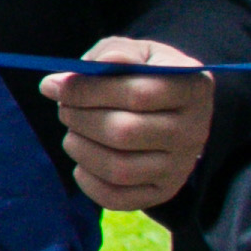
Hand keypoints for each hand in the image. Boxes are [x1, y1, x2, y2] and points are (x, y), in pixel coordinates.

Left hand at [43, 34, 211, 209]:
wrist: (167, 108)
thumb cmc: (144, 75)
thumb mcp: (134, 52)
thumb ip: (112, 54)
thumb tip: (78, 73)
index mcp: (193, 89)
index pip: (138, 94)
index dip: (87, 90)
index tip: (55, 85)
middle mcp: (195, 131)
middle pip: (124, 132)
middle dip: (79, 118)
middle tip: (64, 108)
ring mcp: (181, 166)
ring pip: (119, 168)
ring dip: (80, 148)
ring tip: (72, 132)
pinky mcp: (164, 191)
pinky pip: (117, 197)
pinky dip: (88, 181)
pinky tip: (82, 161)